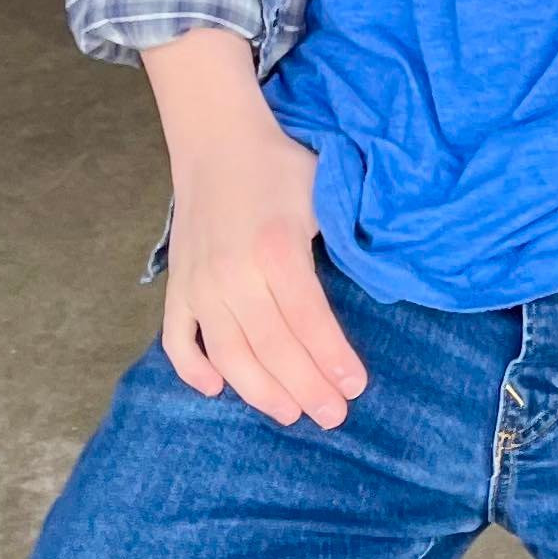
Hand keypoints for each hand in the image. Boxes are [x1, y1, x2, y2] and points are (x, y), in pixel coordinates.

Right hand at [144, 28, 367, 429]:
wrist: (216, 142)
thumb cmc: (280, 170)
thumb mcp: (323, 197)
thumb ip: (343, 241)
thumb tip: (381, 286)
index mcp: (275, 249)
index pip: (308, 320)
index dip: (331, 359)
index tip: (354, 388)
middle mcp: (233, 273)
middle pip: (272, 347)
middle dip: (305, 387)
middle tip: (333, 416)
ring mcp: (199, 283)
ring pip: (228, 353)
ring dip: (259, 390)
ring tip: (290, 414)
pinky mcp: (177, 286)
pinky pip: (177, 337)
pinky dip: (191, 368)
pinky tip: (216, 389)